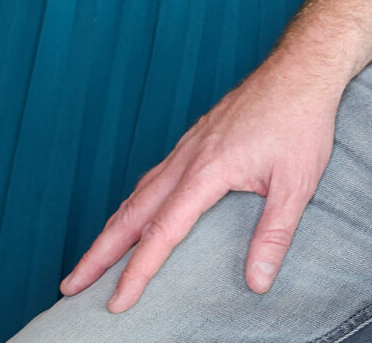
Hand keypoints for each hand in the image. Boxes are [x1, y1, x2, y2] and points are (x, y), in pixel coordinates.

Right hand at [60, 55, 345, 311]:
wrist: (299, 69)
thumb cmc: (300, 121)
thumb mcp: (296, 183)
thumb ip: (274, 234)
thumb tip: (258, 281)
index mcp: (206, 171)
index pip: (161, 232)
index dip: (137, 271)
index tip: (117, 302)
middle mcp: (187, 159)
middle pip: (131, 214)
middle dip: (99, 253)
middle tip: (71, 284)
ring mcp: (188, 147)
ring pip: (138, 194)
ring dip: (112, 229)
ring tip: (93, 259)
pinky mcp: (196, 140)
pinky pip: (154, 178)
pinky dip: (134, 204)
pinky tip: (136, 214)